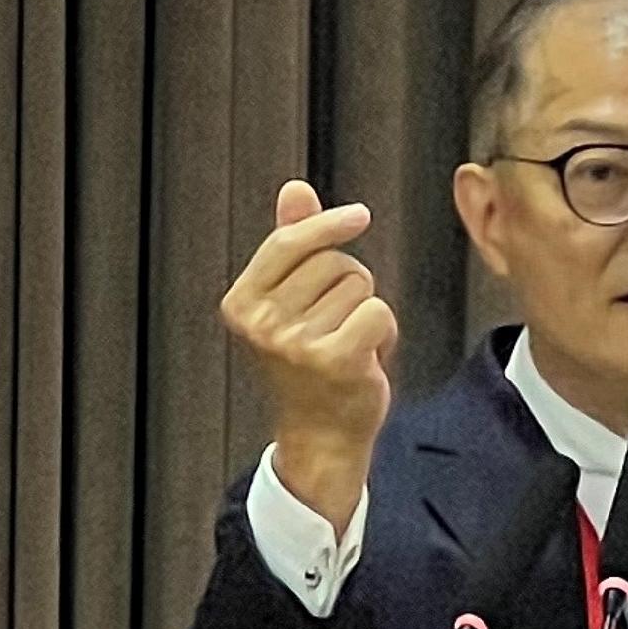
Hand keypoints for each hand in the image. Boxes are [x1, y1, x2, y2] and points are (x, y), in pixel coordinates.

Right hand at [220, 178, 397, 527]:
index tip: (360, 216)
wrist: (321, 439)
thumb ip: (292, 246)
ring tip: (351, 344)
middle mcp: (263, 323)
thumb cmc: (309, 370)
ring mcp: (297, 343)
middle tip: (339, 325)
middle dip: (349, 285)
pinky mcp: (336, 359)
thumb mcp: (291, 304)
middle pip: (331, 261)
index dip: (326, 224)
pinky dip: (385, 332)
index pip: (288, 242)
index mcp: (242, 304)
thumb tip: (296, 189)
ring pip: (359, 286)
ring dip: (368, 311)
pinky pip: (379, 311)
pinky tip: (369, 358)